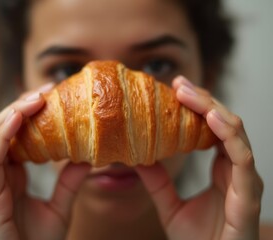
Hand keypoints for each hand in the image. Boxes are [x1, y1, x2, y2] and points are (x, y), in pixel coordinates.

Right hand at [0, 83, 90, 239]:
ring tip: (36, 98)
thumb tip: (88, 159)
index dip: (29, 112)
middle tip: (47, 89)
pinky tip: (19, 117)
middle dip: (22, 105)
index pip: (15, 133)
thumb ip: (70, 182)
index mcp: (11, 174)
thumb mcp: (61, 205)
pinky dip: (4, 135)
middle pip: (3, 127)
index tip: (52, 95)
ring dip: (14, 112)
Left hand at [136, 76, 262, 239]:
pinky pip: (242, 156)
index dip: (197, 108)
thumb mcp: (169, 206)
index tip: (175, 90)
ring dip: (212, 108)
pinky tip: (210, 117)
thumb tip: (138, 159)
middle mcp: (236, 170)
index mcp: (222, 170)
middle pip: (223, 123)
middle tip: (178, 83)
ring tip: (187, 92)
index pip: (213, 129)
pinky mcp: (247, 194)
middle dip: (202, 99)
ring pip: (235, 132)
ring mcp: (244, 180)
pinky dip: (228, 134)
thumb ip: (158, 183)